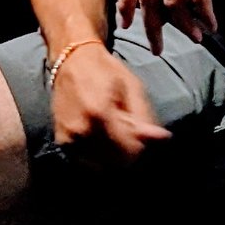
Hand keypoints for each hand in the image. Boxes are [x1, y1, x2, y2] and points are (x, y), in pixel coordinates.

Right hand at [50, 44, 169, 163]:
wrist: (72, 60)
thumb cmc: (105, 70)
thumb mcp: (131, 86)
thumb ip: (144, 116)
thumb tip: (163, 138)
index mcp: (100, 113)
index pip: (129, 151)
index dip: (139, 146)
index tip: (140, 136)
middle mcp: (81, 129)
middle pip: (116, 162)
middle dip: (126, 151)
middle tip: (125, 131)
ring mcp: (69, 138)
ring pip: (101, 164)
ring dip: (111, 155)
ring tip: (111, 132)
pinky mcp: (62, 141)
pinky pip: (85, 161)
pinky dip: (95, 155)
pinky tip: (98, 136)